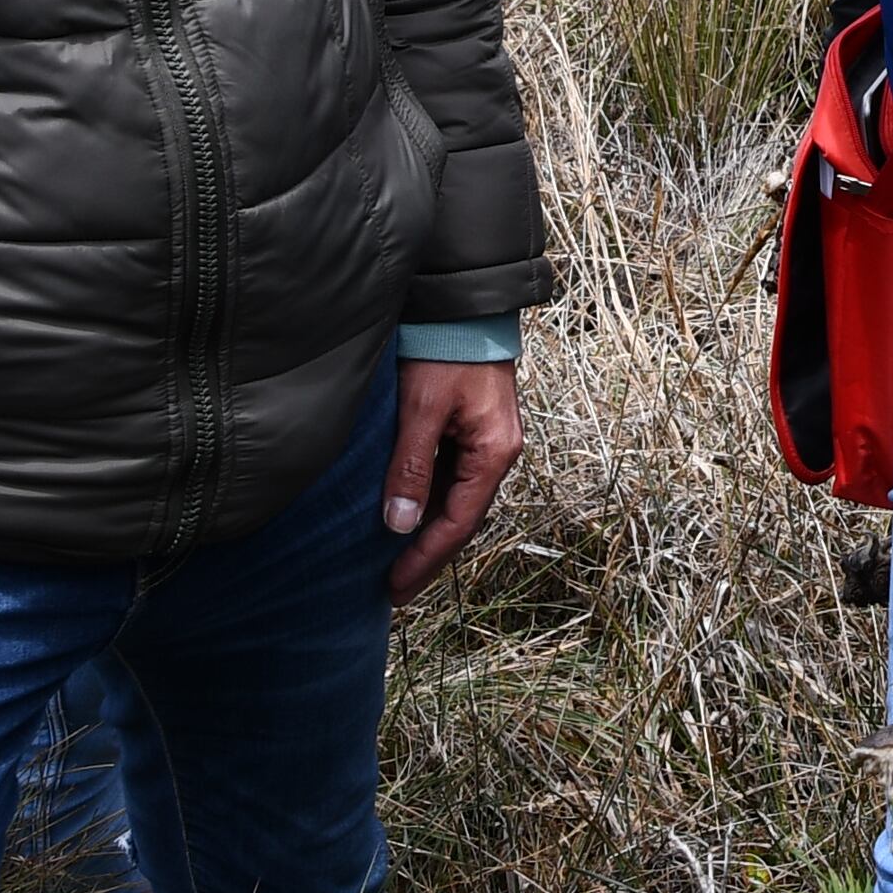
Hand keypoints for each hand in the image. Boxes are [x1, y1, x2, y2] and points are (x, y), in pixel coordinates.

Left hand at [385, 358, 525, 601]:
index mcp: (494, 453)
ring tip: (394, 560)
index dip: (426, 558)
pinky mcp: (473, 429)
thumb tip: (399, 525)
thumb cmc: (445, 348)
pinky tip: (406, 515)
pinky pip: (452, 478)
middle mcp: (498, 453)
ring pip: (457, 500)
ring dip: (428, 531)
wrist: (463, 304)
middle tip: (393, 588)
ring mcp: (487, 442)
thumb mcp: (421, 410)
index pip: (459, 523)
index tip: (395, 586)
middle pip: (463, 518)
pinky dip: (429, 502)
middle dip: (428, 554)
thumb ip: (410, 467)